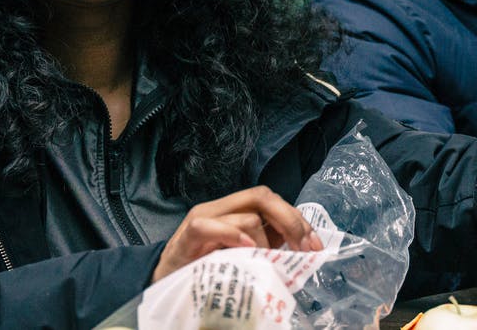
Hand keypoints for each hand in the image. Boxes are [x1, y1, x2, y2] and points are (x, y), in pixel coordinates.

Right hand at [151, 186, 323, 283]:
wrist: (160, 280)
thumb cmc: (202, 268)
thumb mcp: (239, 254)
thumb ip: (264, 244)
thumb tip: (299, 246)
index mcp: (234, 210)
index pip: (272, 200)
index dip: (297, 219)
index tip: (315, 245)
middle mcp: (220, 208)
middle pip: (263, 196)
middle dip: (291, 221)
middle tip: (305, 248)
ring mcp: (204, 218)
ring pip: (245, 214)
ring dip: (265, 241)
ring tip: (268, 262)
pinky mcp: (188, 234)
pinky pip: (213, 227)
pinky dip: (234, 236)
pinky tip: (248, 250)